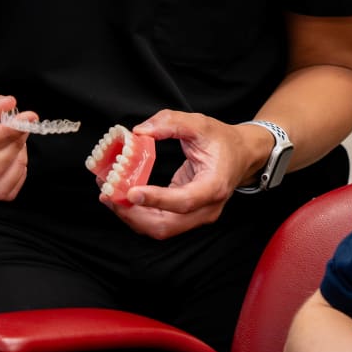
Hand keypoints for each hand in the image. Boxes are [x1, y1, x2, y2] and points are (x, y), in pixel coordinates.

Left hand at [99, 109, 250, 238]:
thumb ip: (171, 123)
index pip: (183, 201)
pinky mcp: (186, 215)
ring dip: (131, 216)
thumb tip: (139, 132)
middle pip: (166, 225)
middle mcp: (206, 208)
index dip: (156, 200)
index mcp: (214, 186)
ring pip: (160, 228)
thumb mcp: (200, 123)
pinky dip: (138, 213)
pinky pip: (159, 221)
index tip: (131, 192)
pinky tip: (121, 197)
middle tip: (109, 194)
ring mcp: (196, 216)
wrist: (242, 155)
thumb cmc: (223, 140)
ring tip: (108, 196)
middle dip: (133, 214)